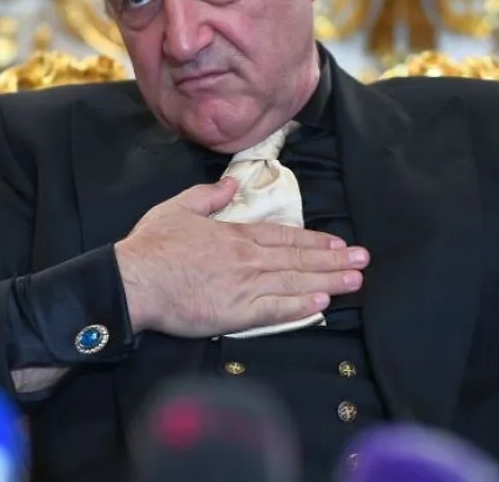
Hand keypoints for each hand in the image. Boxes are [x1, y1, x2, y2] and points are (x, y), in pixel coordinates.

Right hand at [114, 178, 368, 337]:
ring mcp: (245, 286)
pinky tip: (322, 303)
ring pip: (295, 282)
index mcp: (235, 235)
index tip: (338, 242)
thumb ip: (208, 196)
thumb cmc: (153, 245)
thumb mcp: (179, 208)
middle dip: (333, 259)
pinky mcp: (236, 313)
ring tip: (355, 280)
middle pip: (298, 258)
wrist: (135, 280)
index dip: (314, 240)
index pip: (284, 236)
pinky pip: (276, 310)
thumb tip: (231, 186)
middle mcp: (247, 258)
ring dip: (328, 280)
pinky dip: (300, 306)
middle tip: (363, 259)